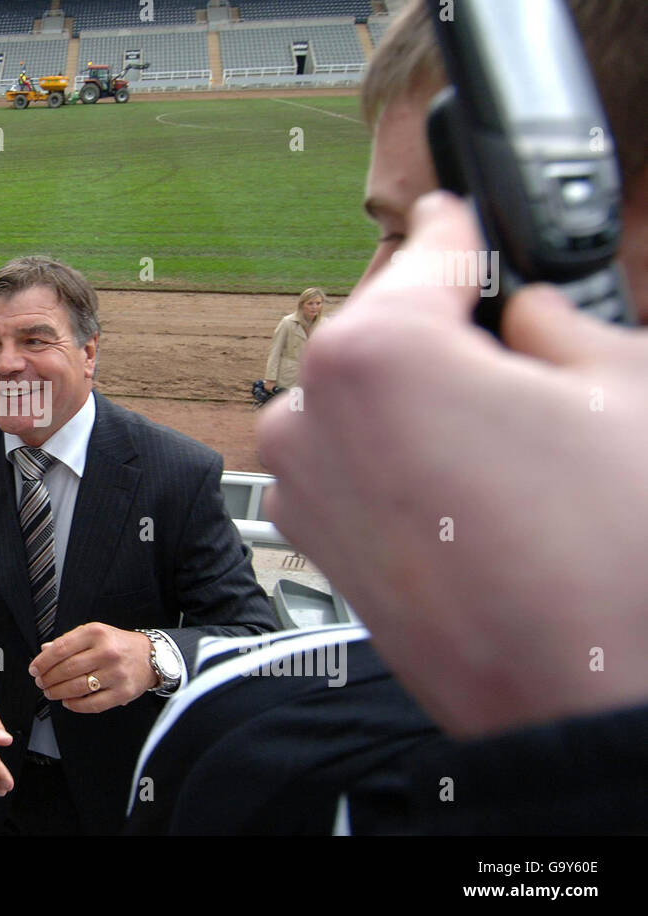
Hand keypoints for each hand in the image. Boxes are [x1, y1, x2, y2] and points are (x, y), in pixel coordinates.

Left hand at [29, 622, 156, 712]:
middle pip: (66, 669)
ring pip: (77, 687)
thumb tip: (44, 650)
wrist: (150, 656)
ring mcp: (115, 673)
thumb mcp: (94, 633)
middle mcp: (106, 652)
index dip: (43, 662)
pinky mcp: (122, 692)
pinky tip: (68, 702)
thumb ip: (69, 641)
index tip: (34, 669)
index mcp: (96, 633)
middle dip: (48, 679)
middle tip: (41, 683)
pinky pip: (93, 704)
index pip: (61, 648)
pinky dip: (75, 705)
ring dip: (58, 692)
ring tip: (51, 692)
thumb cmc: (118, 644)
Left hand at [257, 191, 647, 736]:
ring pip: (370, 390)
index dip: (472, 224)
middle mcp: (310, 407)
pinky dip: (401, 448)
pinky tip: (472, 485)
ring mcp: (301, 476)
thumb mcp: (627, 391)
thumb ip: (561, 317)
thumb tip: (524, 310)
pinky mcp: (309, 531)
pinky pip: (354, 452)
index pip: (431, 244)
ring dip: (427, 392)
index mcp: (376, 348)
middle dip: (456, 327)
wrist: (575, 705)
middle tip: (528, 354)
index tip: (473, 210)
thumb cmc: (610, 559)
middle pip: (391, 322)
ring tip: (509, 440)